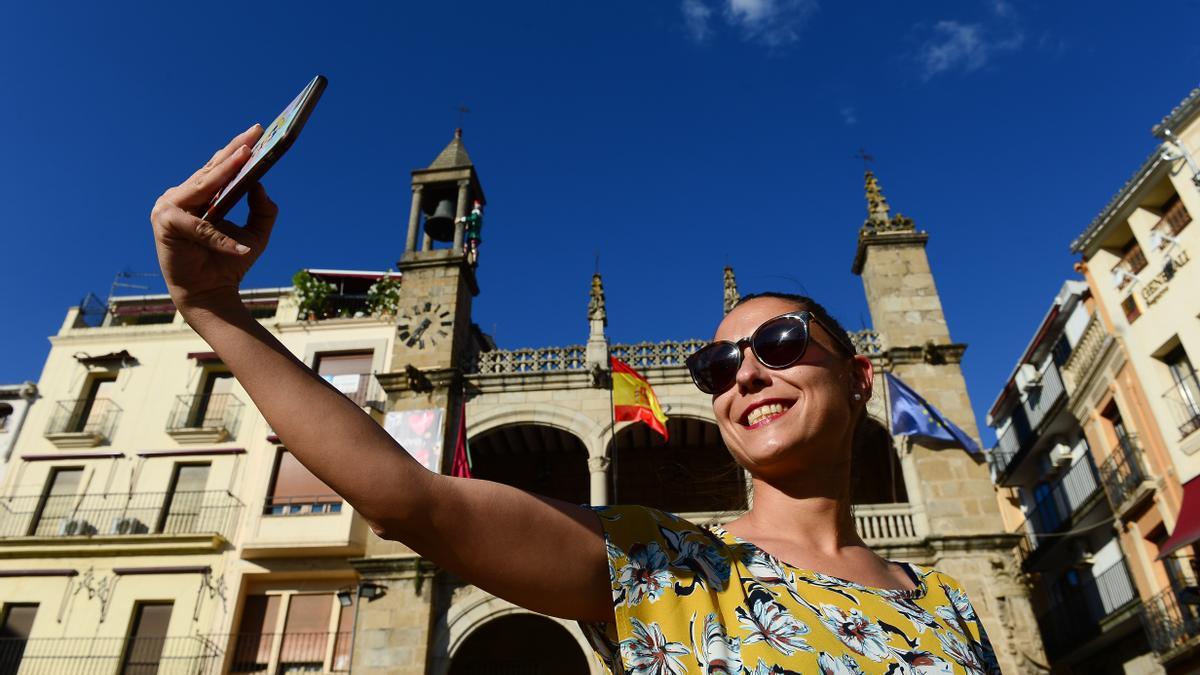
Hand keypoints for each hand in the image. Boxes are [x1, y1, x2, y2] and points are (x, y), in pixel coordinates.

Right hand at [150, 125, 278, 309]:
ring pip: (202, 187)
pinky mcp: (165, 226)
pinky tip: (242, 249)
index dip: (238, 147)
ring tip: (246, 157)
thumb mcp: (256, 233)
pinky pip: (199, 227)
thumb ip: (261, 208)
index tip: (257, 130)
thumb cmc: (230, 262)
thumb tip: (260, 183)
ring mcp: (168, 208)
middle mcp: (181, 196)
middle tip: (254, 136)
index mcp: (199, 194)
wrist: (211, 293)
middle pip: (211, 170)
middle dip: (234, 151)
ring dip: (224, 171)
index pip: (219, 166)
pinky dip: (220, 238)